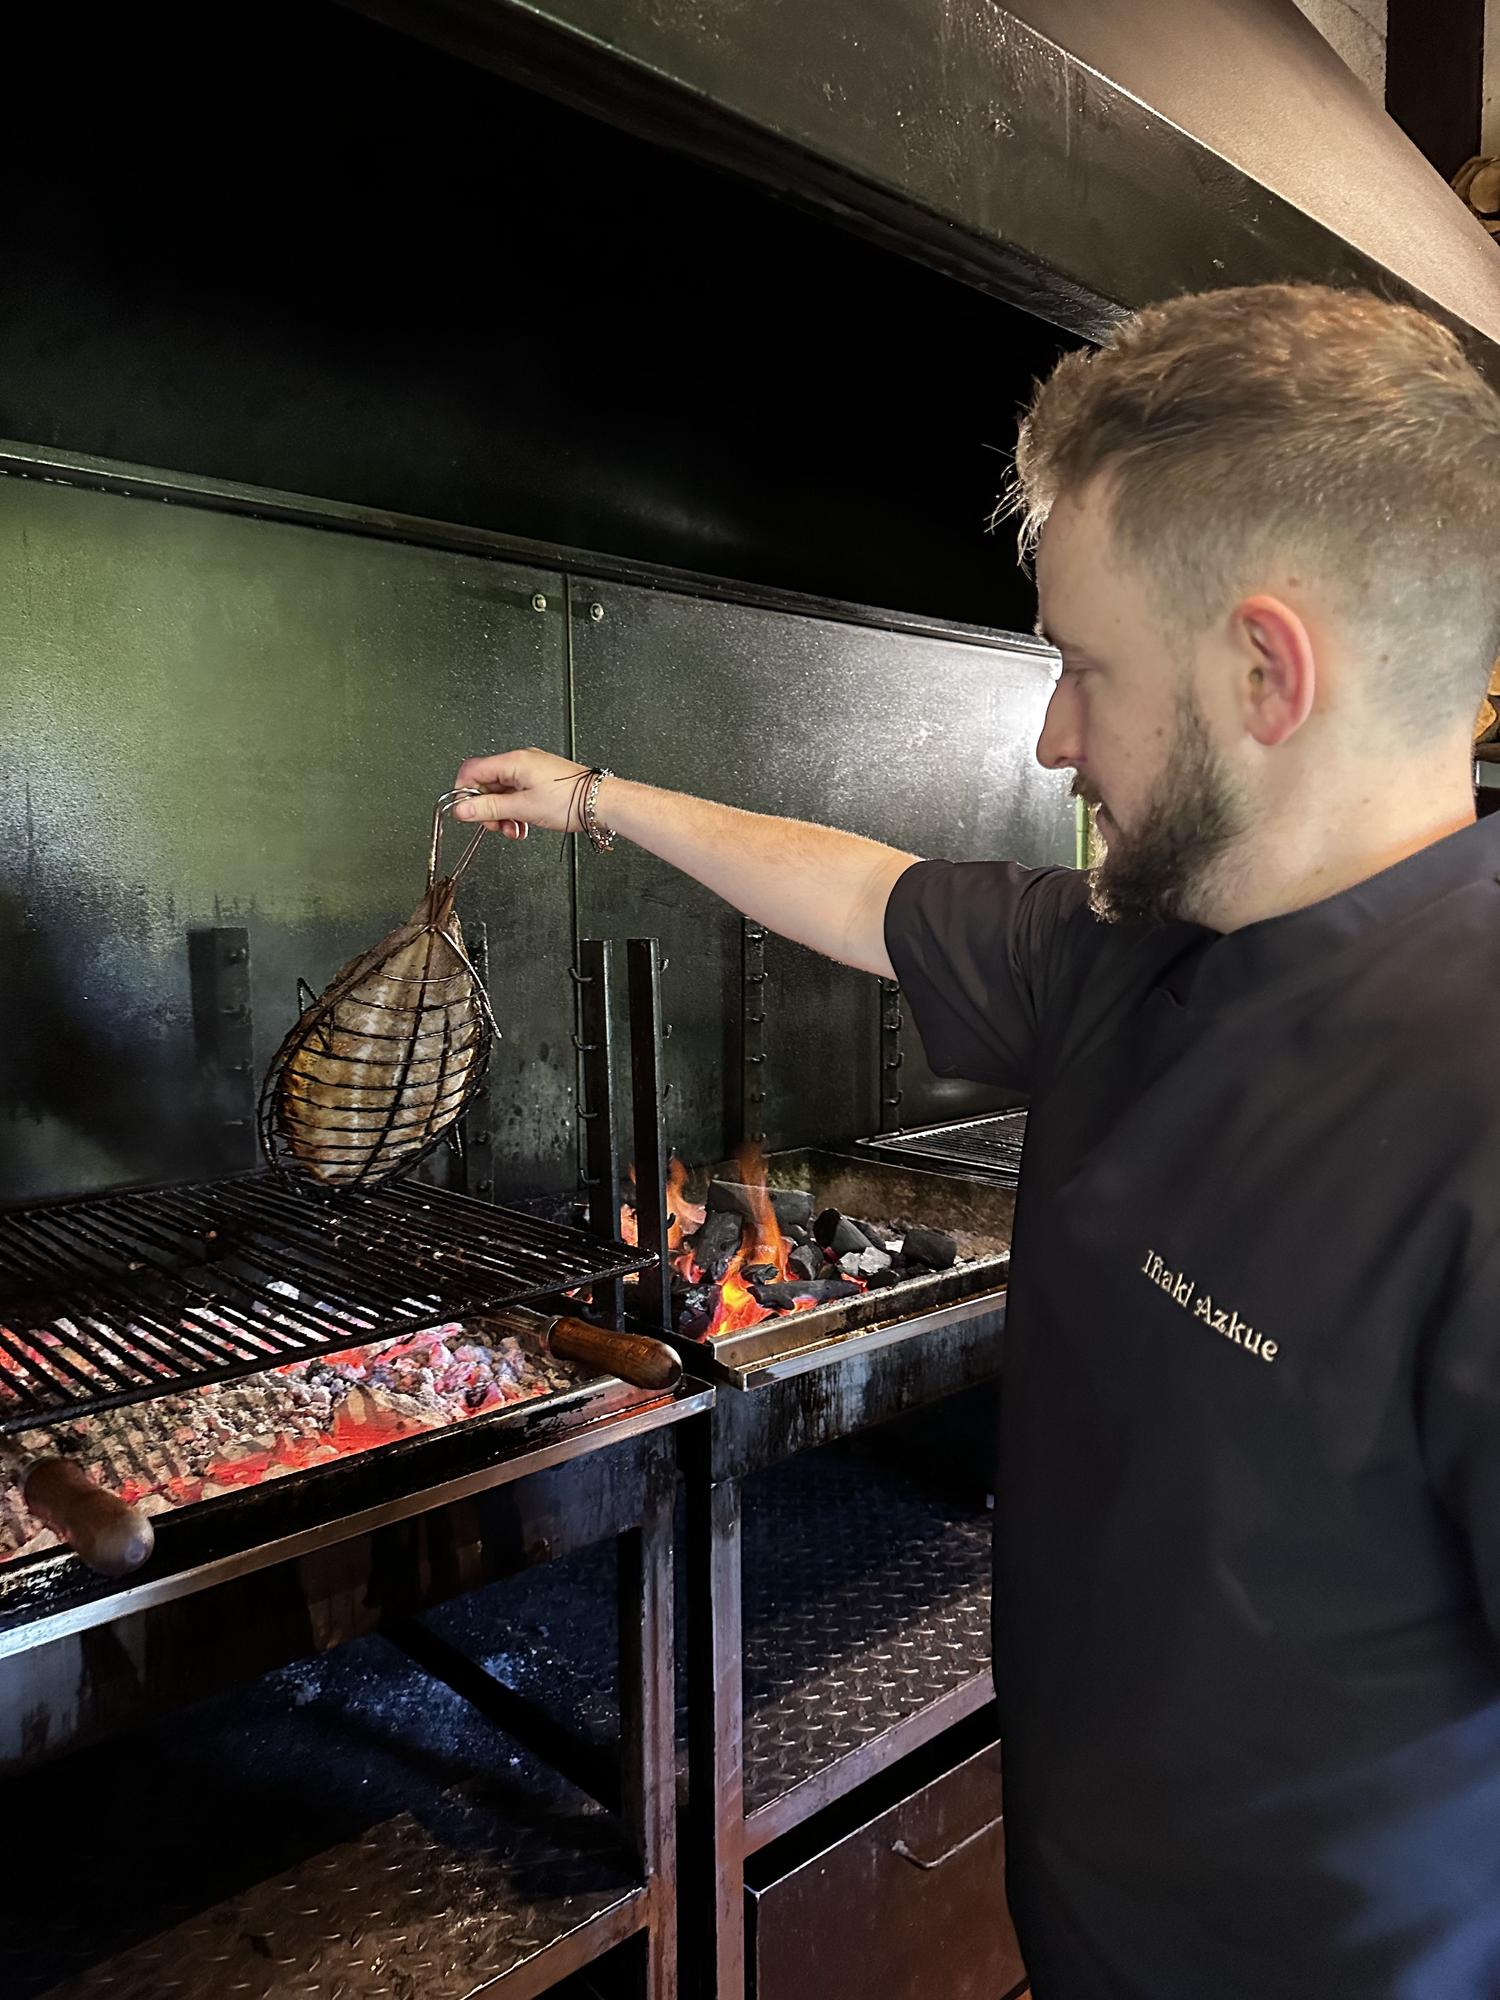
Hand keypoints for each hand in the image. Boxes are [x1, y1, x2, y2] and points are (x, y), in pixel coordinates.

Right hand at [452, 749, 594, 839]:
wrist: (601, 802)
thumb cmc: (570, 800)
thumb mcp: (523, 808)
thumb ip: (489, 809)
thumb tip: (462, 809)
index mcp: (513, 761)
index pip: (471, 770)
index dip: (465, 792)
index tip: (468, 812)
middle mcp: (520, 762)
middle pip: (486, 784)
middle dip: (488, 809)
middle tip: (496, 826)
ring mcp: (530, 772)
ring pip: (502, 794)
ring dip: (503, 815)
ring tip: (514, 829)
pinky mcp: (539, 783)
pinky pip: (516, 796)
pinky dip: (515, 812)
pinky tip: (523, 826)